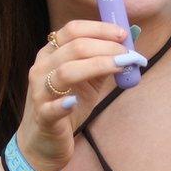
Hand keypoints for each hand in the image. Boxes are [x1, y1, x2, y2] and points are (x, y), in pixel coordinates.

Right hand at [15, 20, 147, 170]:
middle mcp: (42, 68)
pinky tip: (75, 101)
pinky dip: (63, 104)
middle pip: (74, 48)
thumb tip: (130, 42)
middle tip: (129, 54)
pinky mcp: (42, 117)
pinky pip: (51, 108)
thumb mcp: (88, 80)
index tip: (123, 34)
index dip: (100, 29)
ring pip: (66, 71)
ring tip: (121, 66)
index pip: (73, 30)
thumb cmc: (69, 105)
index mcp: (51, 54)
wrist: (44, 141)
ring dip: (98, 65)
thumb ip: (104, 61)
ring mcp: (39, 92)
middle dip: (107, 47)